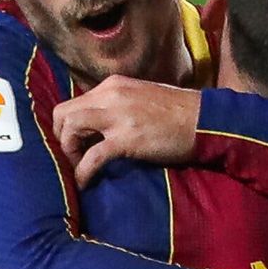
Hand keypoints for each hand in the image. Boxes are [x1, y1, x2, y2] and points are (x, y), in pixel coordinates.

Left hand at [52, 75, 201, 187]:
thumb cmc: (179, 113)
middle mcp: (110, 95)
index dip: (67, 125)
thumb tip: (98, 126)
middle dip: (61, 137)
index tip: (75, 143)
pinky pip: (92, 157)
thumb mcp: (141, 98)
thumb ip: (118, 105)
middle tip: (72, 155)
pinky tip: (84, 182)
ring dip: (68, 151)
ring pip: (71, 128)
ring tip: (78, 167)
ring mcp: (117, 116)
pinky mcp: (126, 139)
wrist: (206, 121)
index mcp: (113, 86)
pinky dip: (82, 171)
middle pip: (63, 112)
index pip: (74, 102)